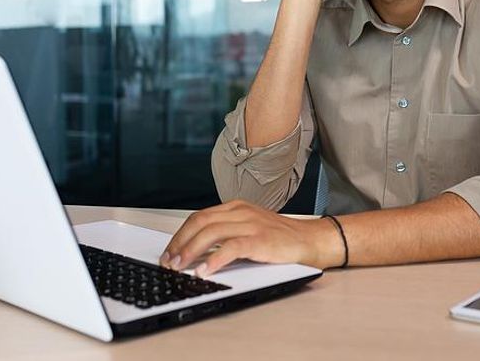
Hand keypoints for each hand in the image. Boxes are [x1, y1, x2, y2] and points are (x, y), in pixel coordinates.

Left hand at [159, 200, 343, 276]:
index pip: (199, 217)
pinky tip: (205, 271)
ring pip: (211, 233)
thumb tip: (196, 252)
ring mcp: (251, 224)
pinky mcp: (260, 240)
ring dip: (191, 252)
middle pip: (200, 223)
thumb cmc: (280, 238)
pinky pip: (231, 248)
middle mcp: (241, 212)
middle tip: (169, 263)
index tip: (169, 253)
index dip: (180, 235)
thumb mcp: (249, 228)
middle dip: (180, 243)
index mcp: (236, 207)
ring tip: (181, 268)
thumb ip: (226, 233)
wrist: (311, 240)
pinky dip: (214, 260)